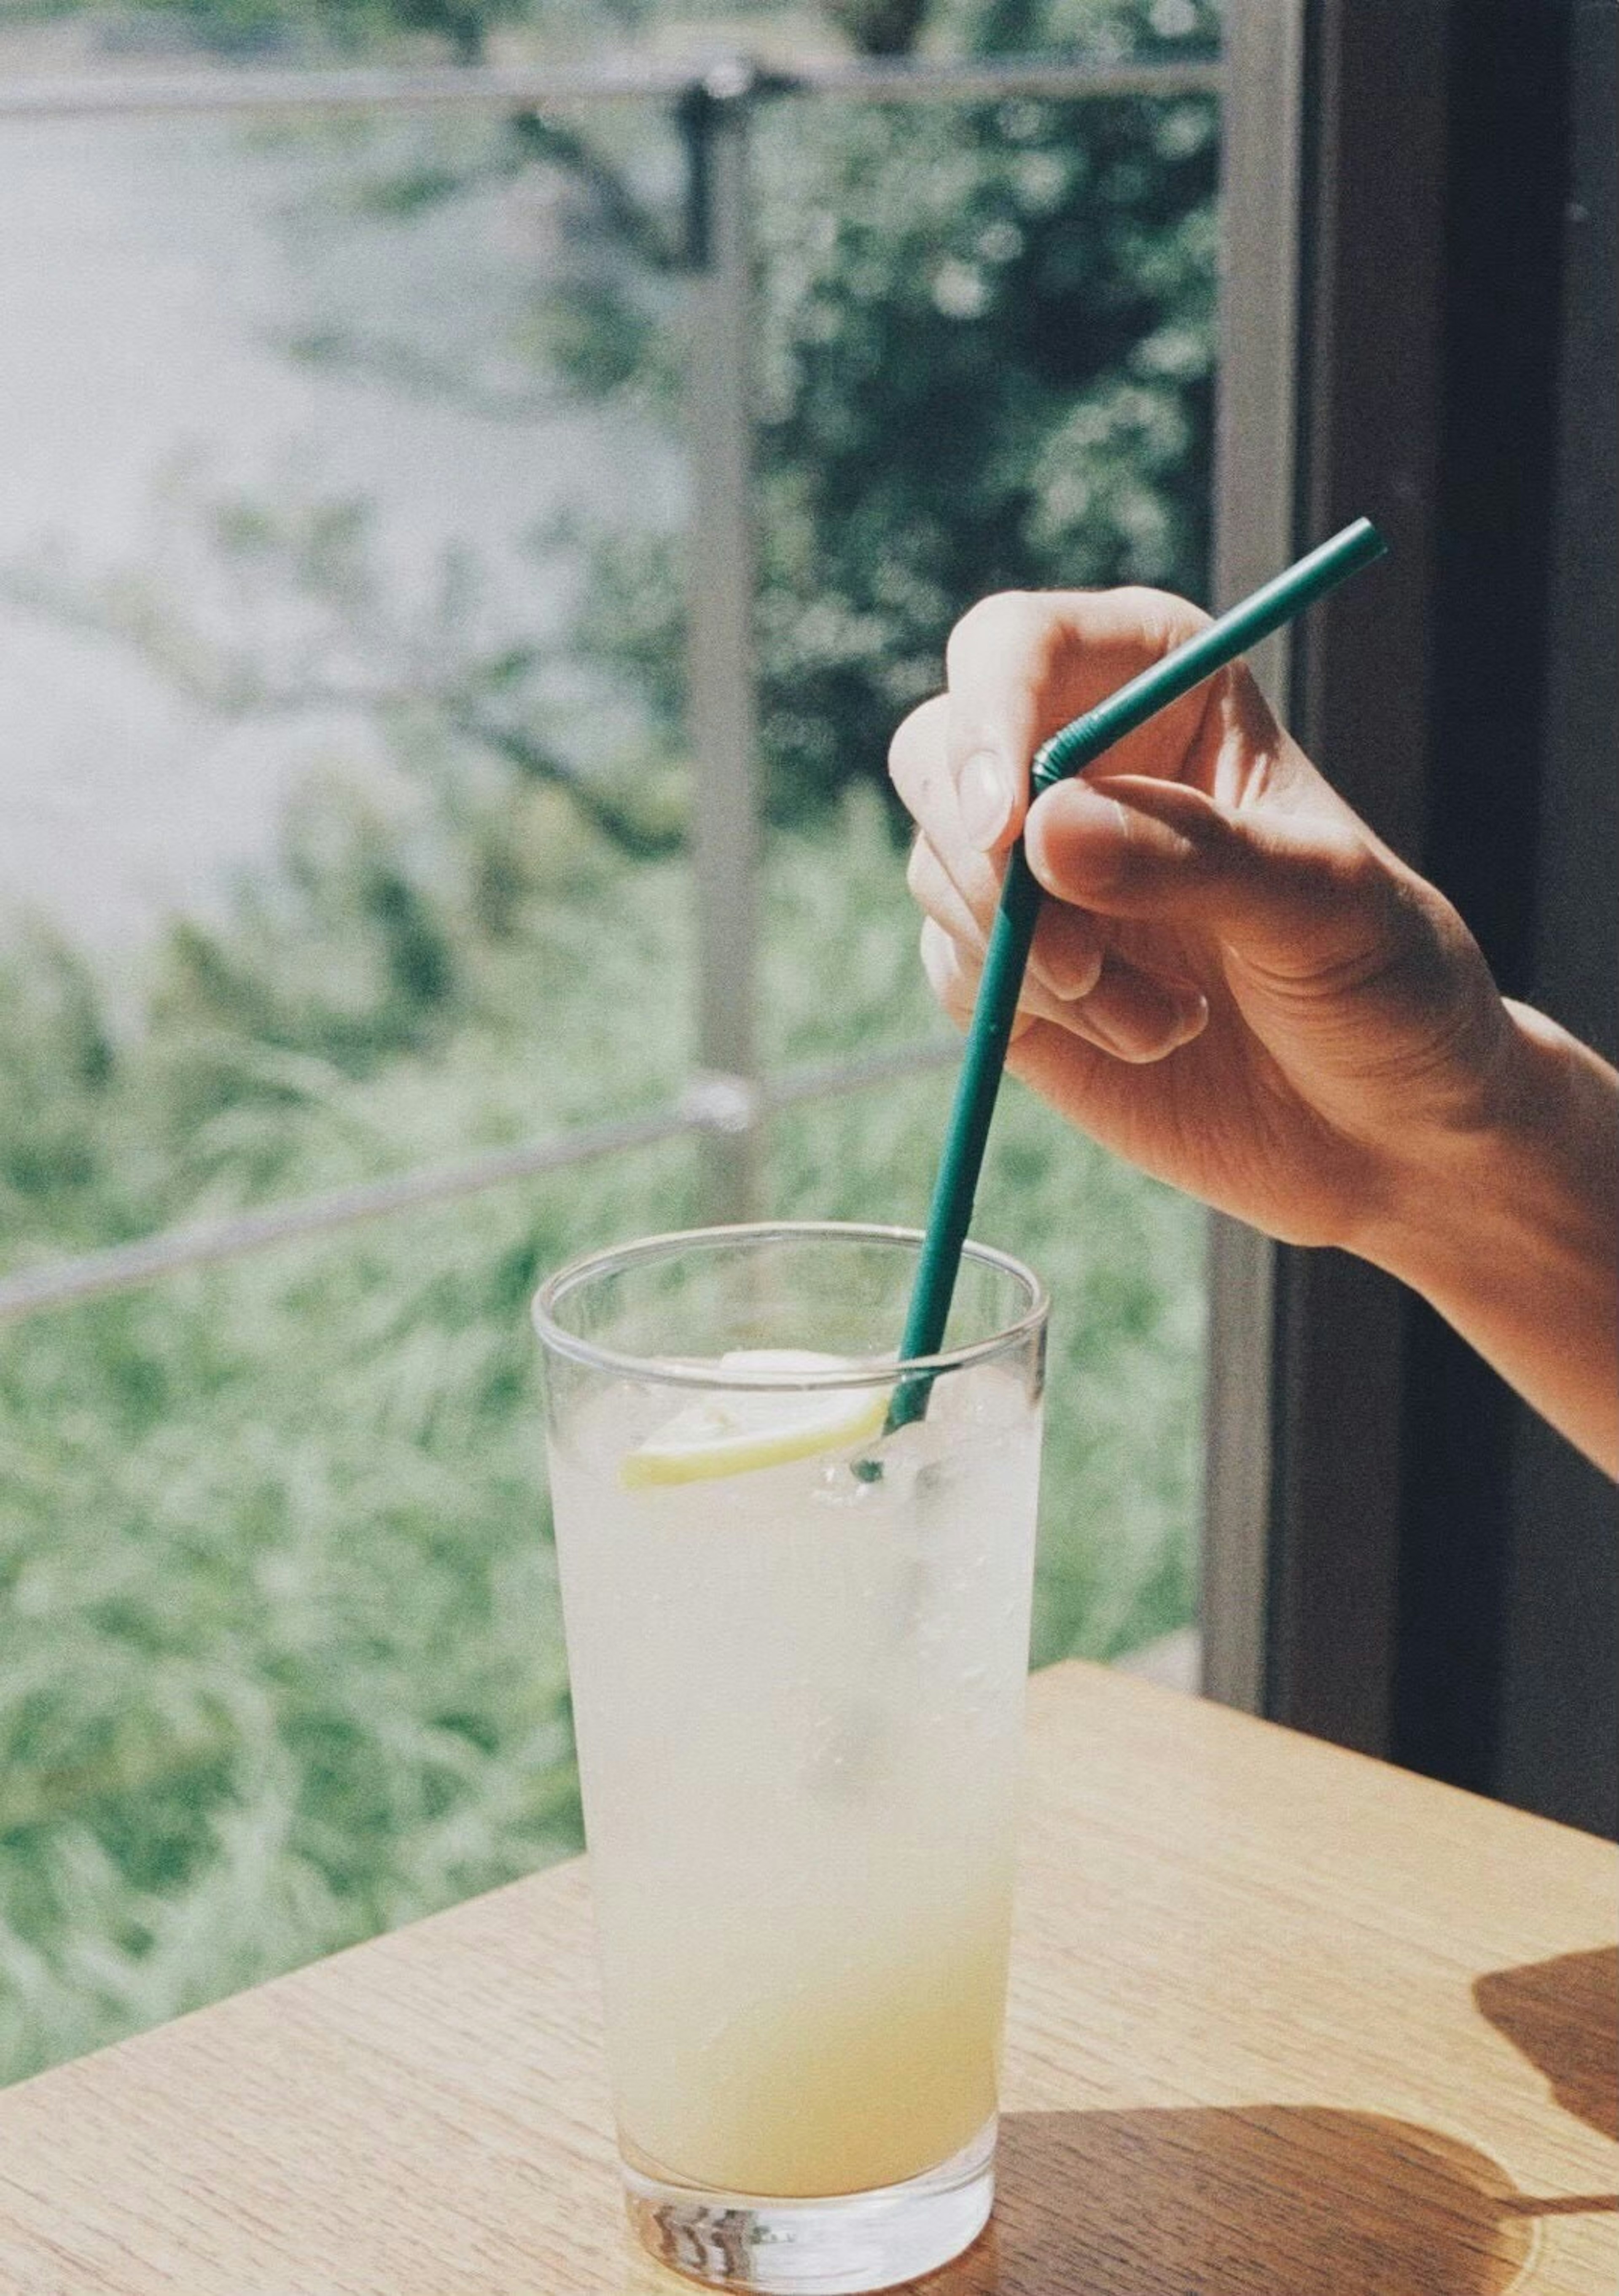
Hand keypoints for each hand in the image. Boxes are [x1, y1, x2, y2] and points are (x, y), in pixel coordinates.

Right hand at [890, 584, 1518, 1254]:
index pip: (1021, 647)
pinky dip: (1038, 1013)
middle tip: (1077, 961)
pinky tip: (1149, 1038)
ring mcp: (1034, 871)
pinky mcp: (1007, 970)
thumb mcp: (1325, 907)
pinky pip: (953, 971)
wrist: (1382, 1125)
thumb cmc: (1385, 983)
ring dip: (1038, 964)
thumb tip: (1041, 830)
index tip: (1006, 827)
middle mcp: (1080, 763)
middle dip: (986, 863)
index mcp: (1162, 687)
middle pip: (936, 754)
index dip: (990, 716)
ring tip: (1168, 1019)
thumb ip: (1193, 857)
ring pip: (941, 874)